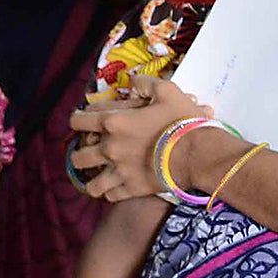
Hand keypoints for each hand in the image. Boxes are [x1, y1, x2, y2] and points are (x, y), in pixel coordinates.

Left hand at [67, 74, 210, 201]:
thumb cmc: (183, 121)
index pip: (77, 121)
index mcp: (113, 123)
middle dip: (80, 153)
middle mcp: (110, 149)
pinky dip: (111, 192)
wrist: (200, 154)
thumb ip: (144, 83)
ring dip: (92, 178)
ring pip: (90, 184)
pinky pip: (110, 196)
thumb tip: (132, 82)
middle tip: (90, 151)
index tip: (84, 121)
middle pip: (77, 157)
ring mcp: (119, 172)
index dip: (78, 119)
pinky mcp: (132, 189)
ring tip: (99, 174)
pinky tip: (116, 186)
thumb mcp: (166, 91)